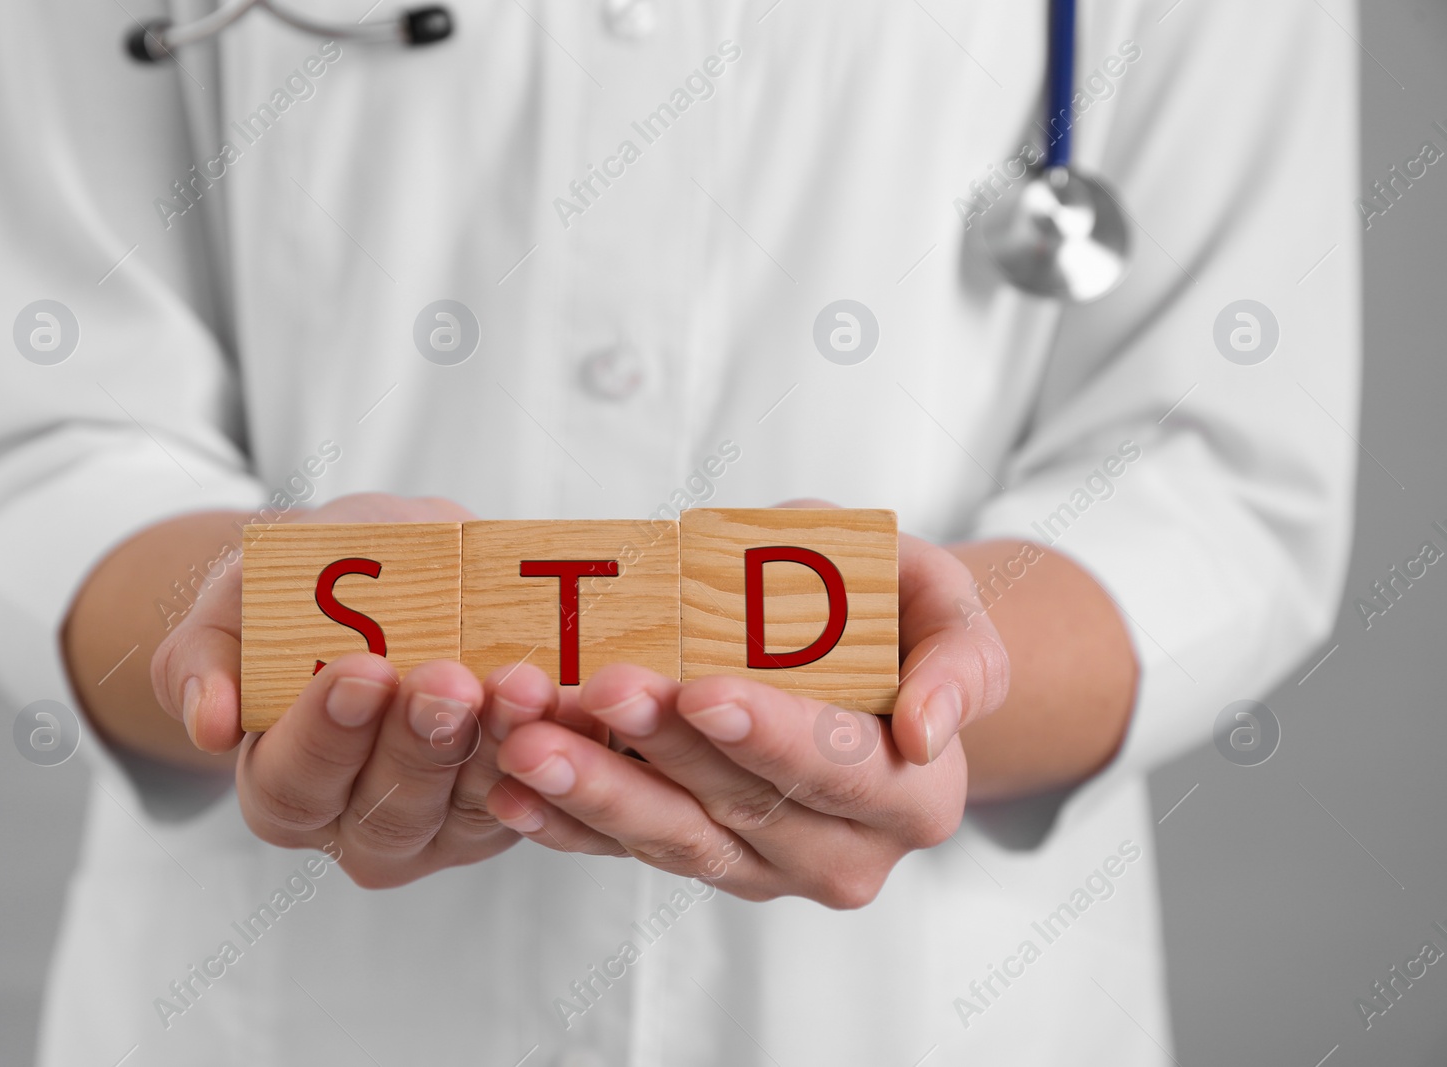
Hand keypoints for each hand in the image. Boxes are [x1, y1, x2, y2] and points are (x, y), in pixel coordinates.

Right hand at [150, 493, 576, 887]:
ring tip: (519, 682)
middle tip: (446, 681)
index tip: (361, 671)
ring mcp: (445, 826)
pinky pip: (543, 786)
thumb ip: (209, 656)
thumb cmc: (297, 597)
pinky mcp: (515, 805)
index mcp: (283, 790)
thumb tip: (209, 722)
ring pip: (475, 805)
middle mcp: (360, 827)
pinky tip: (574, 697)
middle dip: (421, 744)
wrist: (381, 579)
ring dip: (502, 746)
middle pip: (391, 810)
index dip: (327, 733)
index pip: (295, 783)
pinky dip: (562, 743)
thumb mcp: (239, 604)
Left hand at [482, 506, 1009, 907]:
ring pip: (673, 840)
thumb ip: (959, 658)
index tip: (703, 692)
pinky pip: (626, 852)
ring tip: (529, 738)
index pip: (836, 768)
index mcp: (913, 794)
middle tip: (597, 690)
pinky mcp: (700, 861)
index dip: (770, 736)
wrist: (857, 655)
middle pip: (742, 808)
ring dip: (594, 790)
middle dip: (661, 751)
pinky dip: (564, 822)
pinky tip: (511, 786)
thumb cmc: (894, 611)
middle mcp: (842, 852)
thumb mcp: (945, 602)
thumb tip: (930, 730)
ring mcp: (764, 868)